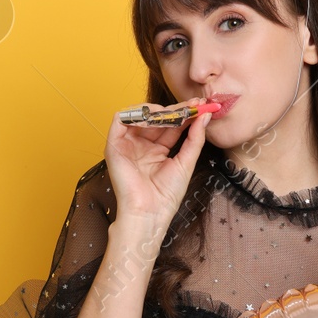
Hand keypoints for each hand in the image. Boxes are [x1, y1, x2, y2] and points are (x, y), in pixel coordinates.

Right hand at [104, 98, 212, 226]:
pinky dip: (136, 114)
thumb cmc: (166, 195)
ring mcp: (128, 144)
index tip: (201, 105)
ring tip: (173, 112)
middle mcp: (142, 144)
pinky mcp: (113, 145)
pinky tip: (153, 117)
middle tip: (192, 104)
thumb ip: (195, 138)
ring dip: (157, 110)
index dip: (185, 114)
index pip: (172, 125)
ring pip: (140, 115)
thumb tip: (204, 116)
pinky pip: (121, 120)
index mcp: (158, 150)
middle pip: (157, 118)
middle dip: (175, 109)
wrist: (149, 212)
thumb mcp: (186, 162)